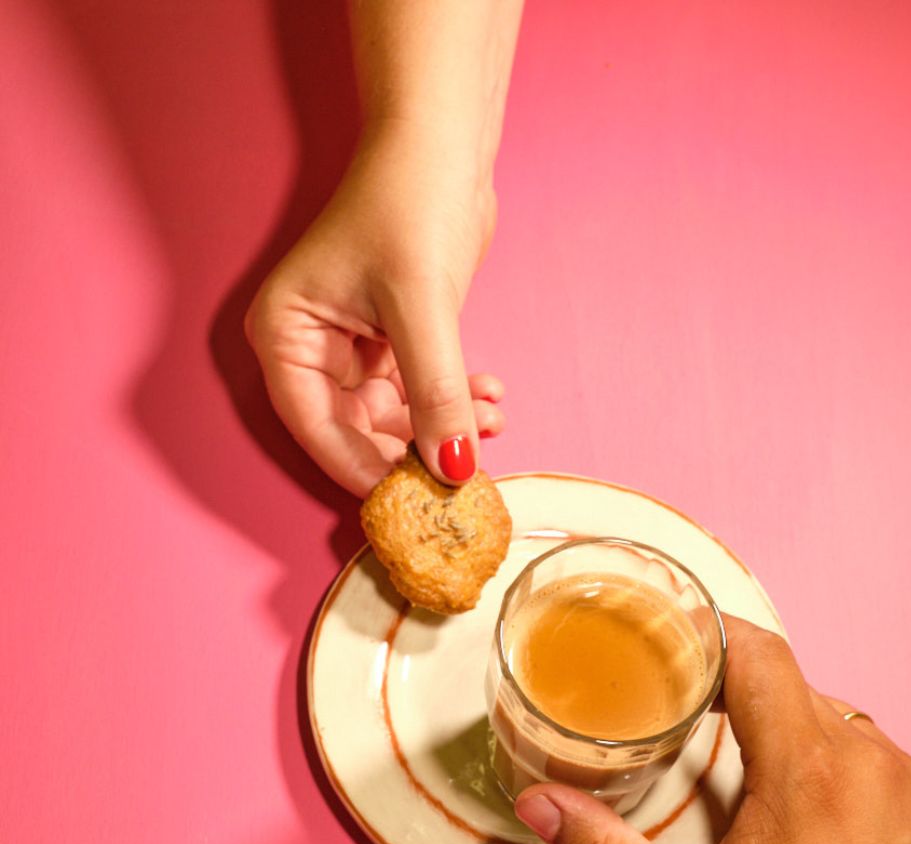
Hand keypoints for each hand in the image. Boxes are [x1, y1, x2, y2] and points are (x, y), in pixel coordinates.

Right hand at [245, 122, 505, 494]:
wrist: (442, 145)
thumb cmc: (407, 202)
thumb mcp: (421, 309)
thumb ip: (435, 395)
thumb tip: (454, 468)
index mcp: (285, 337)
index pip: (317, 429)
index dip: (366, 469)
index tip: (416, 499)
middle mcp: (311, 349)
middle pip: (356, 432)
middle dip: (416, 451)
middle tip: (467, 471)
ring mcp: (352, 349)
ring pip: (395, 418)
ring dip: (446, 426)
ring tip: (493, 419)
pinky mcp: (392, 342)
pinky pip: (420, 393)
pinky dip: (455, 401)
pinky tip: (492, 398)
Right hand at [515, 616, 910, 843]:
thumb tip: (539, 805)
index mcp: (807, 772)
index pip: (760, 655)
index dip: (712, 634)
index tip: (676, 640)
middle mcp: (871, 761)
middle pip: (794, 687)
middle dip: (742, 699)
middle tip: (697, 727)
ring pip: (838, 722)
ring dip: (793, 738)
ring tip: (754, 786)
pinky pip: (878, 761)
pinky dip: (840, 773)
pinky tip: (816, 825)